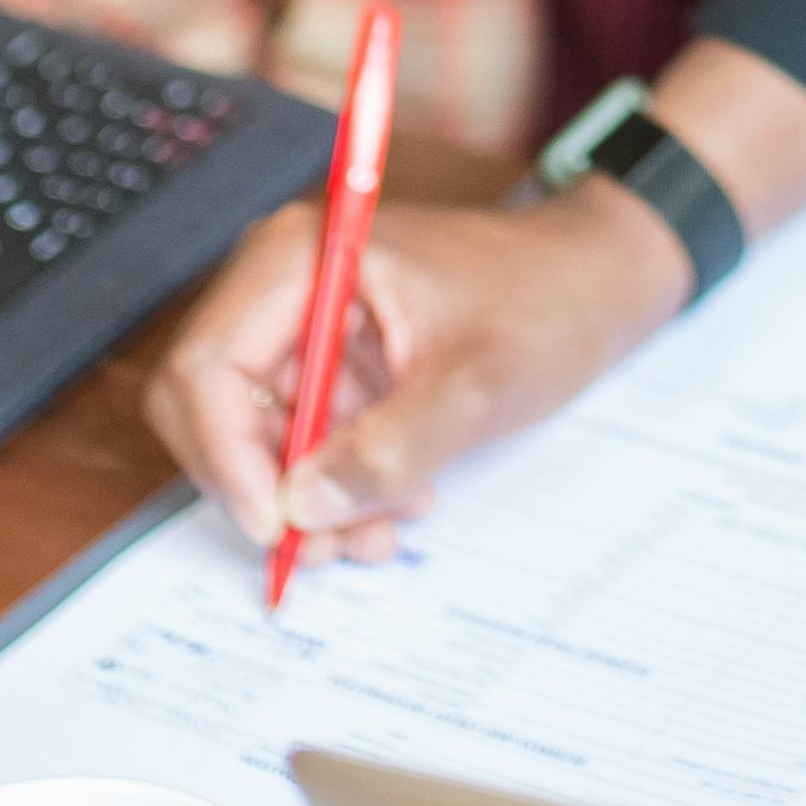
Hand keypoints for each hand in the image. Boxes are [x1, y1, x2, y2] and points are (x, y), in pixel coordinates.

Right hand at [136, 159, 674, 561]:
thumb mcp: (475, 385)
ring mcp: (304, 327)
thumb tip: (303, 509)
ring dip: (309, 500)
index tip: (278, 528)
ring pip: (258, 438)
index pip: (207, 367)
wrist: (598, 280)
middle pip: (216, 409)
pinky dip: (336, 485)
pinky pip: (301, 441)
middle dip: (268, 488)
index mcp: (298, 259)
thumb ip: (388, 450)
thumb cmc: (545, 302)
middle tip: (331, 546)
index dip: (226, 458)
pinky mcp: (331, 364)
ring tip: (384, 530)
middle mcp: (282, 287)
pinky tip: (395, 504)